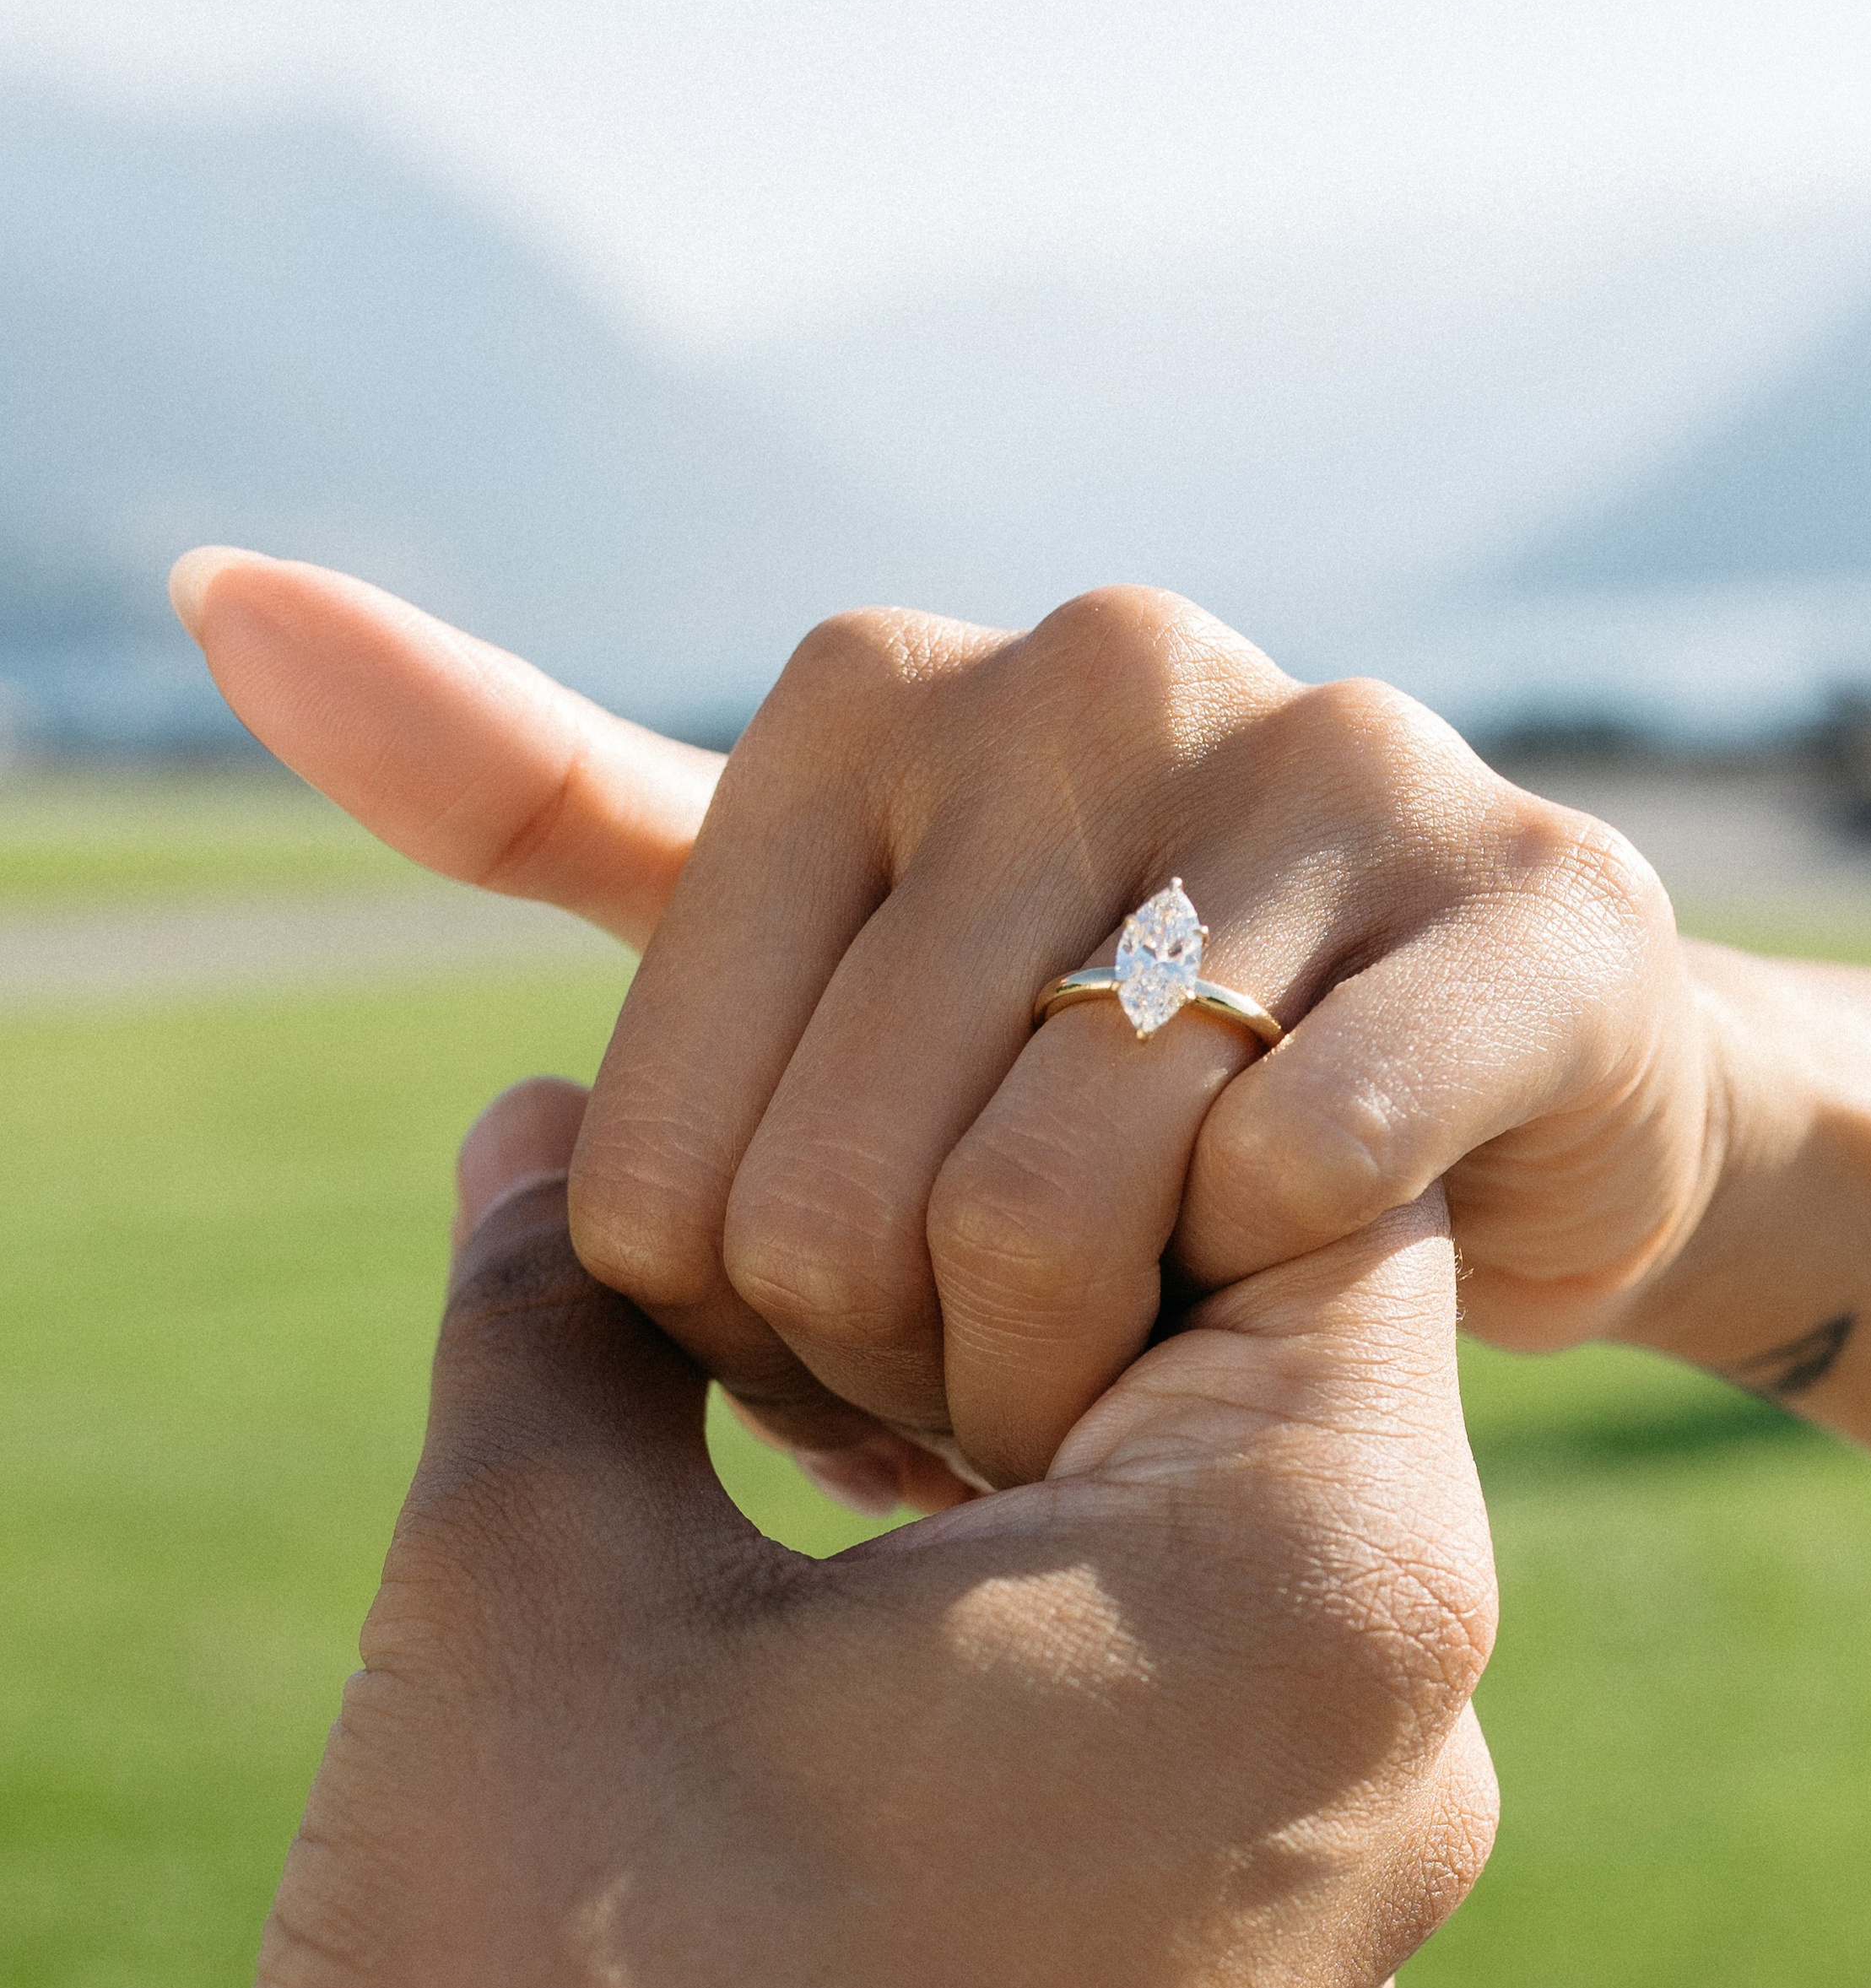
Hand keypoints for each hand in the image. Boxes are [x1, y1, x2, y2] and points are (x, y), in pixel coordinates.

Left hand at [173, 554, 1717, 1499]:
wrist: (1499, 1084)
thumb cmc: (1106, 1033)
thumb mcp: (818, 926)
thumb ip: (546, 799)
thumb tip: (215, 591)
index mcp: (866, 689)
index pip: (644, 1156)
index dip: (741, 1335)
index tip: (849, 1350)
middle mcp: (1092, 669)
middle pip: (844, 1193)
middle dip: (911, 1374)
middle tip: (1009, 1395)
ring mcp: (1332, 764)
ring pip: (1060, 1194)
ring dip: (1083, 1370)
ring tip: (1131, 1373)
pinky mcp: (1537, 903)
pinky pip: (1303, 1162)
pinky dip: (1265, 1296)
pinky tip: (1305, 1292)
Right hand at [248, 1080, 1498, 1987]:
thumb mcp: (542, 1576)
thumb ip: (569, 1307)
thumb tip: (545, 1135)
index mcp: (1324, 1581)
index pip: (1290, 1187)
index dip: (1062, 1131)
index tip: (856, 1221)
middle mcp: (1411, 1765)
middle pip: (1268, 1400)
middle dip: (1031, 1337)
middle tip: (786, 1370)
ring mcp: (1346, 1951)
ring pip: (1225, 1606)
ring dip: (1026, 1532)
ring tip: (791, 1573)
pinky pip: (1199, 1797)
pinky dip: (1047, 1716)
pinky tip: (833, 1771)